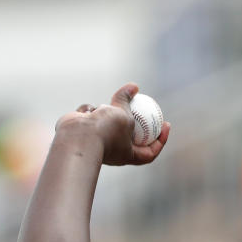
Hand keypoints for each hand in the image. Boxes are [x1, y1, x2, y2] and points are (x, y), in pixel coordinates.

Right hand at [53, 83, 169, 165]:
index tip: (166, 123)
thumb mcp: (123, 114)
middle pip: (130, 134)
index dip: (161, 139)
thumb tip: (134, 86)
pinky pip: (91, 115)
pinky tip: (85, 112)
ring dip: (107, 110)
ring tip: (103, 109)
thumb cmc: (104, 130)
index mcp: (128, 155)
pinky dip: (90, 111)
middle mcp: (114, 150)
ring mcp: (98, 140)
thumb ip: (127, 100)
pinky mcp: (84, 129)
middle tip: (142, 104)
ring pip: (108, 118)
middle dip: (134, 119)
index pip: (150, 151)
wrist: (75, 136)